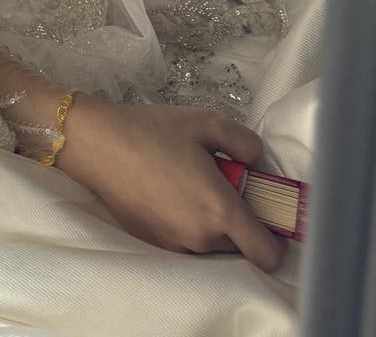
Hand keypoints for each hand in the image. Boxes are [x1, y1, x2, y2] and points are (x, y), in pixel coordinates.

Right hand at [58, 94, 283, 270]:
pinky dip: (188, 226)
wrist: (99, 145)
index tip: (269, 216)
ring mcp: (175, 246)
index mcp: (219, 209)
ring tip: (191, 185)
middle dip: (239, 223)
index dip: (276, 240)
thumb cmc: (154, 131)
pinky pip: (186, 243)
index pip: (267, 253)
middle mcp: (200, 238)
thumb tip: (257, 162)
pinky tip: (171, 193)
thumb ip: (244, 142)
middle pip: (239, 248)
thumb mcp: (207, 122)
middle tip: (223, 184)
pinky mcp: (155, 246)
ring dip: (212, 225)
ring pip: (211, 246)